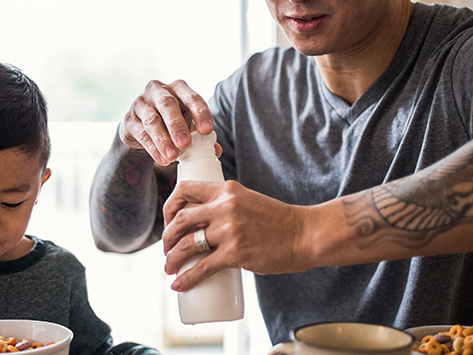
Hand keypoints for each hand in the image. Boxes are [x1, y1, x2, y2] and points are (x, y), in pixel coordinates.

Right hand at [120, 80, 213, 165]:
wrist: (141, 127)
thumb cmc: (170, 122)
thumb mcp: (188, 125)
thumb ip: (202, 137)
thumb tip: (216, 151)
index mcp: (178, 88)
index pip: (191, 97)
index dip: (200, 113)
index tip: (207, 131)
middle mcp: (158, 91)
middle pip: (167, 104)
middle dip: (177, 125)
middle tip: (185, 143)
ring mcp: (141, 104)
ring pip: (152, 120)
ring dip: (163, 140)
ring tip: (173, 156)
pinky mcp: (129, 119)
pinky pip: (141, 134)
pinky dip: (153, 148)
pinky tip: (162, 160)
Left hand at [161, 180, 312, 290]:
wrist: (306, 234)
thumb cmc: (280, 221)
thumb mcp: (249, 201)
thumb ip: (228, 208)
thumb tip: (206, 227)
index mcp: (227, 190)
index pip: (186, 189)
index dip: (170, 206)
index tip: (168, 220)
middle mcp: (224, 207)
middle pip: (181, 219)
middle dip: (167, 236)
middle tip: (166, 248)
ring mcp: (229, 230)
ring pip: (186, 244)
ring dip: (171, 258)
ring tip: (169, 267)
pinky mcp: (235, 254)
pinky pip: (202, 267)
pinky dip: (187, 278)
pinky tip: (178, 284)